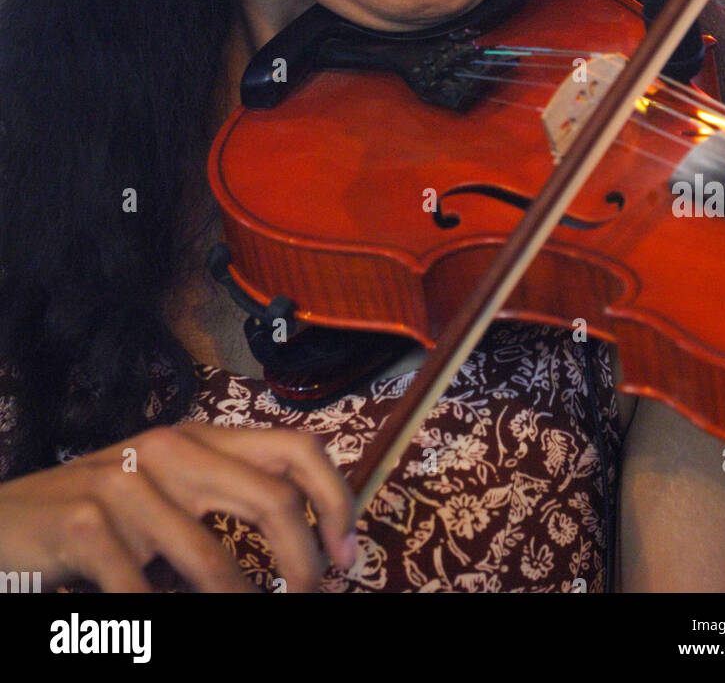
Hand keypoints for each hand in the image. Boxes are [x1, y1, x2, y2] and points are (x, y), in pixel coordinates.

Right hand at [0, 423, 356, 592]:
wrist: (7, 522)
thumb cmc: (99, 519)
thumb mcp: (170, 496)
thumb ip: (226, 505)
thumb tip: (312, 552)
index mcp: (201, 438)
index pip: (297, 448)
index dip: (336, 501)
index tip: (347, 555)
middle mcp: (172, 449)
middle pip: (274, 499)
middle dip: (305, 563)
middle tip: (312, 600)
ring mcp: (128, 482)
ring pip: (214, 560)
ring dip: (239, 606)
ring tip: (245, 624)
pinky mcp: (87, 523)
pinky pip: (146, 593)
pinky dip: (163, 622)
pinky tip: (157, 628)